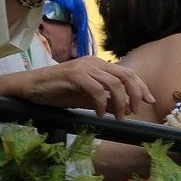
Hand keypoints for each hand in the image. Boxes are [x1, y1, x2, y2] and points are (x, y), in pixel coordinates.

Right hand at [0, 56, 153, 117]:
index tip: (149, 101)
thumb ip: (105, 100)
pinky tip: (99, 114)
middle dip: (136, 94)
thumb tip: (126, 110)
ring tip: (118, 117)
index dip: (141, 87)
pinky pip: (96, 89)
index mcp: (100, 65)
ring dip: (120, 102)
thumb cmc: (58, 92)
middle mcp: (94, 62)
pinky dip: (101, 104)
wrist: (30, 88)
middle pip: (126, 75)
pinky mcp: (73, 74)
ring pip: (114, 83)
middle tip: (136, 111)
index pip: (128, 73)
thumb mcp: (86, 97)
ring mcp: (84, 67)